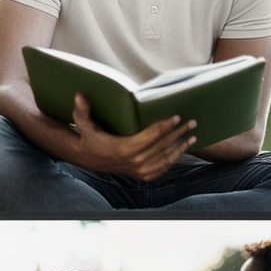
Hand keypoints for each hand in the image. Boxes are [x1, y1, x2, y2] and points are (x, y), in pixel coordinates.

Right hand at [72, 93, 196, 180]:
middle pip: (162, 145)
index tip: (176, 116)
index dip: (164, 126)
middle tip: (191, 122)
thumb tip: (79, 95)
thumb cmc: (89, 137)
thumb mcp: (84, 124)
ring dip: (180, 146)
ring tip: (192, 135)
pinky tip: (181, 149)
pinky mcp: (142, 175)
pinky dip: (173, 159)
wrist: (88, 159)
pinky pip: (162, 168)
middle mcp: (134, 161)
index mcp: (124, 148)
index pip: (151, 136)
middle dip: (178, 133)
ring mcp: (139, 170)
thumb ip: (82, 110)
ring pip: (166, 158)